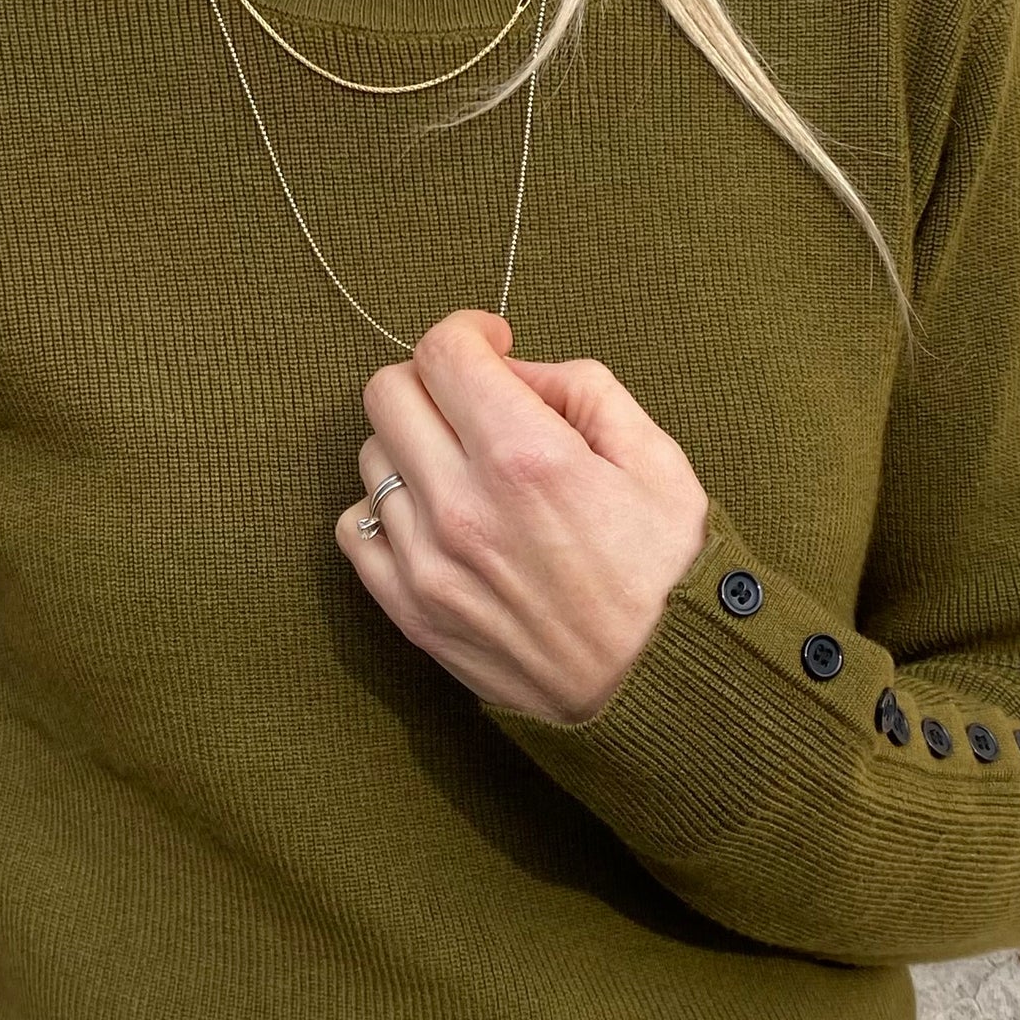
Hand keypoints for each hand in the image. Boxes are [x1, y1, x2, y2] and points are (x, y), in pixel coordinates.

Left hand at [335, 308, 709, 722]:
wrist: (656, 689)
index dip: (468, 331)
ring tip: (464, 469)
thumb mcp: (656, 459)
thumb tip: (514, 368)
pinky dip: (384, 510)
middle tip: (473, 400)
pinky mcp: (410, 610)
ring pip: (372, 459)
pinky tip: (433, 517)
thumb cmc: (667, 574)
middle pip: (387, 394)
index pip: (442, 352)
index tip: (493, 344)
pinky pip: (352, 530)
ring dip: (412, 446)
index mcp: (526, 457)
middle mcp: (462, 505)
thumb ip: (582, 389)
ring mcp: (427, 562)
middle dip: (431, 379)